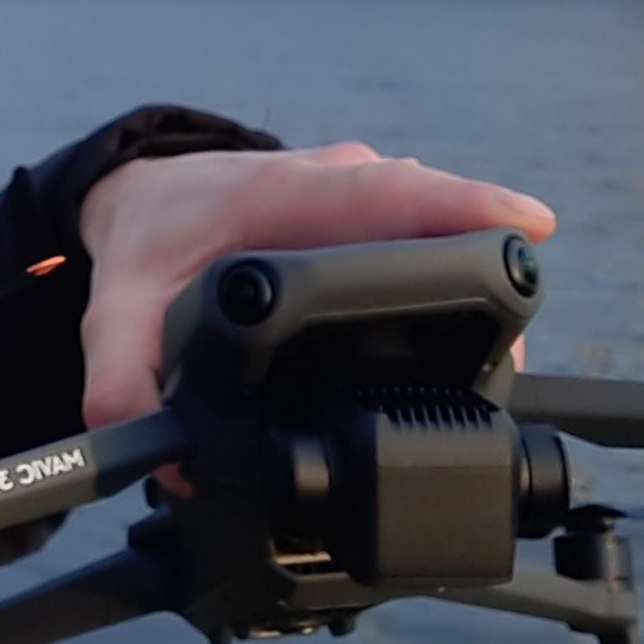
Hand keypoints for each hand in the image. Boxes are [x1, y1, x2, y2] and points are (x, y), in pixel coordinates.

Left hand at [75, 144, 555, 472]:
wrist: (149, 197)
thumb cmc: (149, 243)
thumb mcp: (116, 312)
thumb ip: (126, 386)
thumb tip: (174, 459)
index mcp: (284, 194)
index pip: (385, 191)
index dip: (460, 205)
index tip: (528, 227)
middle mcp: (338, 185)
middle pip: (434, 213)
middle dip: (483, 270)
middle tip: (510, 345)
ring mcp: (368, 195)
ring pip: (441, 228)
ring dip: (473, 283)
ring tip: (493, 355)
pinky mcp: (382, 216)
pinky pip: (430, 239)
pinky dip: (451, 285)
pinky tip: (464, 341)